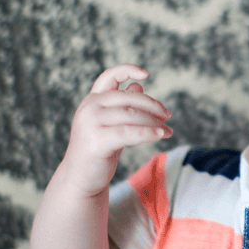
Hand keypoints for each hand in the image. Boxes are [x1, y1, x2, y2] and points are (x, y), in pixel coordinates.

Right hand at [64, 64, 171, 195]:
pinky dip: (148, 133)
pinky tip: (160, 135)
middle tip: (168, 115)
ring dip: (154, 122)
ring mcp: (91, 123)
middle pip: (129, 98)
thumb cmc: (98, 150)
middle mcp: (89, 107)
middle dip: (152, 105)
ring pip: (132, 115)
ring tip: (168, 130)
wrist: (80, 178)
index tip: (146, 73)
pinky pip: (129, 133)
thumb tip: (138, 86)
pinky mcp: (97, 141)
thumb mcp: (110, 124)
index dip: (127, 70)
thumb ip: (122, 106)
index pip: (109, 76)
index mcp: (91, 100)